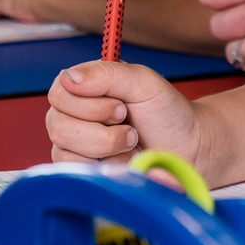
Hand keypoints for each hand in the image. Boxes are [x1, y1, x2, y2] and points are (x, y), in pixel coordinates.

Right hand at [47, 60, 205, 168]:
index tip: (121, 106)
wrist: (186, 146)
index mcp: (83, 87)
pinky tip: (124, 158)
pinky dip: (107, 165)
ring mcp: (73, 144)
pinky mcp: (80, 169)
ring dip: (108, 147)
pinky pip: (76, 170)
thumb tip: (69, 78)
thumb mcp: (143, 82)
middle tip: (130, 124)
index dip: (90, 104)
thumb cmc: (166, 112)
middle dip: (103, 129)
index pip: (59, 94)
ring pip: (66, 150)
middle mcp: (72, 114)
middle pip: (58, 125)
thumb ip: (108, 74)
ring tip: (131, 140)